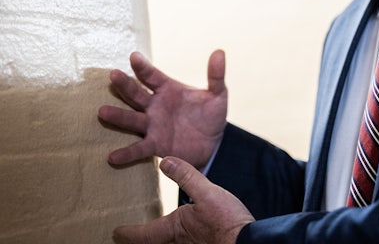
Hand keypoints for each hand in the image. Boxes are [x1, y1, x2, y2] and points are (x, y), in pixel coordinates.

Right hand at [98, 50, 227, 168]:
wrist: (213, 144)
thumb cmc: (211, 115)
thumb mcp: (218, 95)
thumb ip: (216, 75)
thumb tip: (220, 52)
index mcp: (168, 89)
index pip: (153, 76)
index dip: (143, 67)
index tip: (133, 56)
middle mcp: (155, 105)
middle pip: (137, 94)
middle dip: (125, 85)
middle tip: (113, 75)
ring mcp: (152, 125)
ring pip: (132, 119)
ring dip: (118, 115)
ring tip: (103, 111)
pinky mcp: (155, 145)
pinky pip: (138, 148)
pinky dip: (126, 153)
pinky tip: (112, 156)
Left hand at [113, 156, 254, 243]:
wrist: (247, 242)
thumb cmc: (226, 221)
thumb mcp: (207, 192)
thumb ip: (186, 176)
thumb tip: (164, 160)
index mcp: (172, 229)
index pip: (140, 235)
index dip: (126, 233)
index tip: (115, 231)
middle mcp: (177, 243)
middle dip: (138, 241)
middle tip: (126, 236)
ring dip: (156, 241)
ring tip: (152, 235)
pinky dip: (173, 240)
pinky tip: (184, 233)